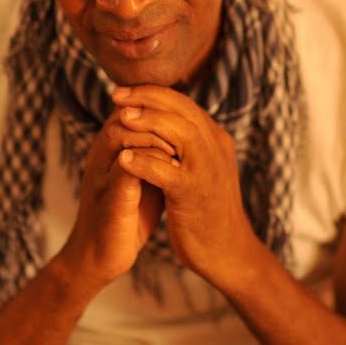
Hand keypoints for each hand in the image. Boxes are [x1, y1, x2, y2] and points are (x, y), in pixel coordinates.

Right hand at [56, 114, 175, 289]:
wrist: (100, 257)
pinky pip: (126, 169)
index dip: (161, 106)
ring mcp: (102, 176)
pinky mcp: (110, 201)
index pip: (133, 106)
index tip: (186, 120)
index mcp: (111, 147)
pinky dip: (151, 164)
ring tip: (180, 150)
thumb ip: (158, 151)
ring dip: (157, 136)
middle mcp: (102, 154)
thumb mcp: (146, 175)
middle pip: (126, 112)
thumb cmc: (128, 215)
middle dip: (161, 115)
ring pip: (122, 133)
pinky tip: (172, 172)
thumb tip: (186, 130)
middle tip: (186, 131)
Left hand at [111, 85, 263, 287]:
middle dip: (147, 98)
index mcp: (216, 139)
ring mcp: (208, 170)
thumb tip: (161, 122)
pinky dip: (144, 162)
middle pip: (182, 109)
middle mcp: (216, 148)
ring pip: (180, 132)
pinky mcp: (196, 194)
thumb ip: (187, 146)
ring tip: (121, 119)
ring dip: (147, 122)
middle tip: (117, 96)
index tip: (124, 92)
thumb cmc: (207, 212)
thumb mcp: (202, 169)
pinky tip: (123, 160)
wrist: (228, 252)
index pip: (184, 103)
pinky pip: (168, 171)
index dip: (152, 93)